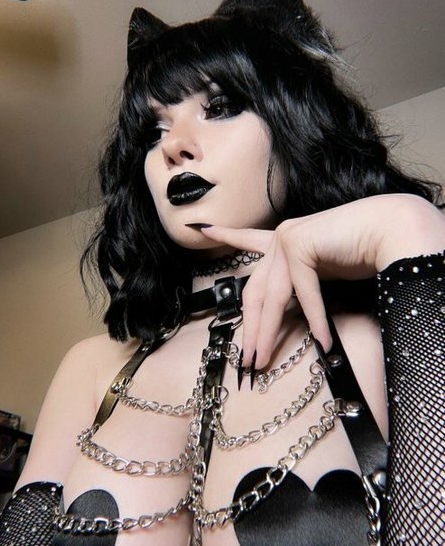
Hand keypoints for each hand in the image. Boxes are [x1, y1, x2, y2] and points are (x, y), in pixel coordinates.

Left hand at [201, 194, 444, 367]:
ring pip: (271, 298)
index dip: (226, 237)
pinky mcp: (300, 245)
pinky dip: (316, 320)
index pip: (247, 241)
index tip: (202, 229)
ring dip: (268, 333)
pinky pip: (303, 294)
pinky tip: (323, 341)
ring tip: (264, 360)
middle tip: (247, 359)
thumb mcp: (319, 273)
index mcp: (282, 241)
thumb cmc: (359, 252)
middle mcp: (279, 238)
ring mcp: (287, 239)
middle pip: (254, 291)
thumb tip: (283, 317)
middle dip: (250, 328)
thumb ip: (297, 289)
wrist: (388, 231)